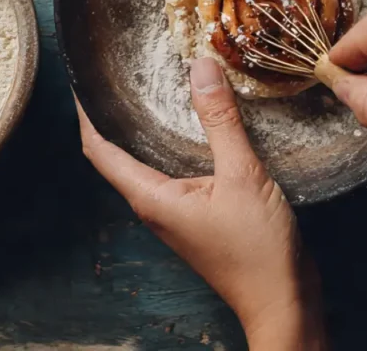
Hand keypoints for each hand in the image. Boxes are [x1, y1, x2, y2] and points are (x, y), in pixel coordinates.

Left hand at [77, 57, 325, 350]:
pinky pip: (172, 168)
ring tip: (150, 85)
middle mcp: (154, 204)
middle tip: (118, 71)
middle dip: (113, 114)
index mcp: (151, 197)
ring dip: (144, 126)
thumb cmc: (257, 250)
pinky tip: (193, 122)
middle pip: (117, 153)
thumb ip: (221, 121)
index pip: (99, 150)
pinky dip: (173, 140)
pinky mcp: (196, 212)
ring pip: (146, 160)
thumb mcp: (241, 175)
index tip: (83, 80)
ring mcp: (175, 211)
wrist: (283, 301)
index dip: (86, 114)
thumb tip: (201, 66)